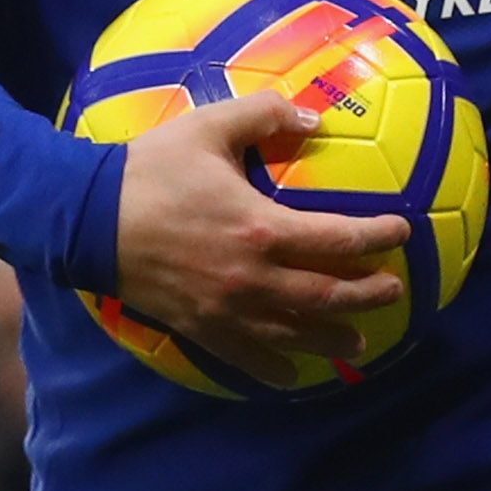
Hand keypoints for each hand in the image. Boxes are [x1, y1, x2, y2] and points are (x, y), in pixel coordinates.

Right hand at [113, 87, 409, 385]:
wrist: (88, 219)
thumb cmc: (152, 169)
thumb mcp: (210, 126)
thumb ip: (265, 115)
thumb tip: (313, 117)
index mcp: (261, 227)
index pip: (338, 239)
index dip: (378, 237)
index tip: (401, 231)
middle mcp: (252, 277)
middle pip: (327, 295)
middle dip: (368, 294)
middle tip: (393, 290)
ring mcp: (227, 310)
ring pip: (295, 334)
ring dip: (332, 338)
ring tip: (359, 341)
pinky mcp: (201, 328)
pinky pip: (246, 358)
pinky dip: (275, 370)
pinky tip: (293, 375)